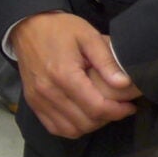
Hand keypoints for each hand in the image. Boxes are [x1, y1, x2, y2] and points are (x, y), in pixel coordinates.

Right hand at [10, 12, 140, 138]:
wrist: (27, 27)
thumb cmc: (60, 29)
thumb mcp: (88, 36)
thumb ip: (106, 61)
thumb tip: (124, 83)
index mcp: (63, 74)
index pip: (96, 107)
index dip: (118, 111)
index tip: (130, 106)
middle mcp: (48, 91)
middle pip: (85, 122)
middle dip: (107, 118)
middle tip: (117, 107)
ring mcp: (38, 99)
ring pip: (71, 130)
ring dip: (90, 125)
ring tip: (100, 111)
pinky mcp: (32, 103)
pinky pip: (55, 128)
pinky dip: (71, 128)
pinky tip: (81, 115)